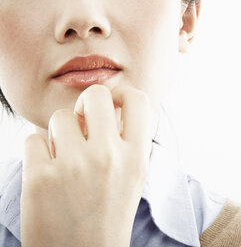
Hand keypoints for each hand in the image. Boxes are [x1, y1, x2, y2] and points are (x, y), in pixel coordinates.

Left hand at [20, 84, 153, 246]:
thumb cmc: (107, 216)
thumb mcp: (133, 178)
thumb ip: (127, 141)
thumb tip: (111, 106)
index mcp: (136, 158)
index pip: (138, 100)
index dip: (122, 94)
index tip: (112, 103)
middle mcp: (109, 157)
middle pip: (95, 95)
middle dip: (85, 104)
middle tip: (82, 122)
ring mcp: (74, 166)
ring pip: (60, 117)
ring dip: (59, 133)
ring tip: (64, 158)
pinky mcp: (41, 177)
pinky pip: (33, 139)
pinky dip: (38, 152)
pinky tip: (48, 173)